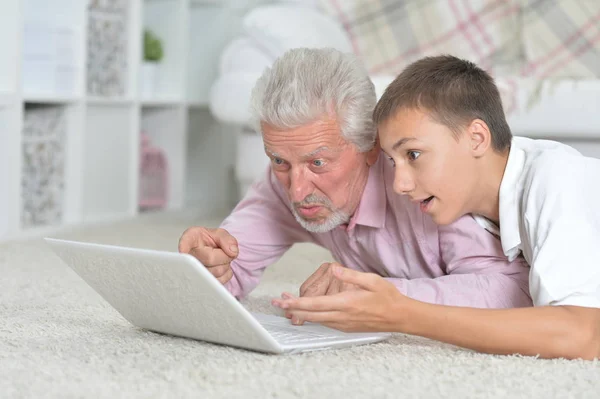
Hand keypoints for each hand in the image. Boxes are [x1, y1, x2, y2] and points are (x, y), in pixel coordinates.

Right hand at [178, 227, 238, 283]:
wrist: (210, 252)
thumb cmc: (209, 242)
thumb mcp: (219, 234)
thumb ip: (227, 239)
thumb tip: (233, 252)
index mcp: (190, 239)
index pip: (185, 243)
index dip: (184, 247)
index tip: (183, 251)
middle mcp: (188, 256)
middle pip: (210, 259)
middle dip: (224, 256)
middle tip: (222, 252)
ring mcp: (193, 271)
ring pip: (216, 272)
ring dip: (224, 265)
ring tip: (219, 259)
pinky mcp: (201, 283)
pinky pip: (220, 280)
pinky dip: (226, 274)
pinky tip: (218, 267)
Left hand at [272, 266, 409, 331]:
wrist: (400, 317)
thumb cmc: (387, 297)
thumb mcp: (372, 281)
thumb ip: (351, 275)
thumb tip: (334, 269)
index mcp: (346, 303)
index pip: (315, 304)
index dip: (296, 303)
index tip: (283, 300)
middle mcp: (342, 316)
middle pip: (310, 315)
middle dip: (292, 309)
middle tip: (276, 303)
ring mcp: (343, 324)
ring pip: (316, 320)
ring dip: (300, 313)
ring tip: (287, 305)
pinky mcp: (345, 327)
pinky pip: (325, 323)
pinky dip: (312, 317)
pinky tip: (306, 312)